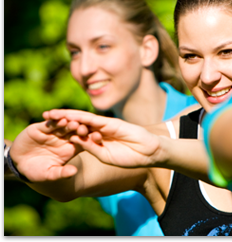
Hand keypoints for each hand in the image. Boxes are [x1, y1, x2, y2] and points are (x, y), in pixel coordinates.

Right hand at [9, 119, 84, 181]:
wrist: (19, 164)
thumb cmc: (37, 171)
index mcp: (71, 147)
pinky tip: (52, 117)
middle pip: (74, 131)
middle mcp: (65, 137)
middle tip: (80, 127)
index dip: (87, 140)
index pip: (82, 141)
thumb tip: (74, 172)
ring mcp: (54, 131)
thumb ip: (61, 173)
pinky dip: (50, 120)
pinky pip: (48, 123)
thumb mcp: (49, 174)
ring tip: (67, 121)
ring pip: (62, 125)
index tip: (92, 139)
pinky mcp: (42, 127)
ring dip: (65, 122)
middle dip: (77, 128)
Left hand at [43, 110, 163, 167]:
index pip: (77, 135)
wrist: (148, 153)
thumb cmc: (130, 158)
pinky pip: (92, 119)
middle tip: (44, 117)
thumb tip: (73, 140)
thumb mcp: (105, 156)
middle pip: (77, 124)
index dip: (64, 132)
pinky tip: (67, 115)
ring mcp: (104, 126)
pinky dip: (79, 116)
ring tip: (51, 114)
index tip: (48, 132)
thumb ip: (91, 148)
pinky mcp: (110, 122)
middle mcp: (99, 131)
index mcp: (97, 141)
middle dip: (61, 120)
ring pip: (82, 119)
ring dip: (66, 115)